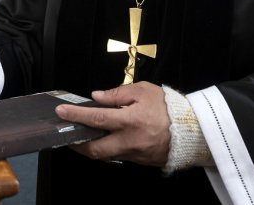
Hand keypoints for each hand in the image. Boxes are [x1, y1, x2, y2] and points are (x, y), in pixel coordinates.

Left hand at [55, 82, 170, 166]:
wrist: (193, 129)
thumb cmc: (169, 107)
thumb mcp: (144, 91)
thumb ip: (118, 94)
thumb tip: (97, 97)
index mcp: (131, 120)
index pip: (96, 119)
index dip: (76, 116)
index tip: (61, 112)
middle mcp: (130, 141)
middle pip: (95, 149)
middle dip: (77, 144)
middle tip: (67, 134)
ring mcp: (135, 154)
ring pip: (105, 156)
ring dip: (91, 148)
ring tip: (82, 136)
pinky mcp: (140, 161)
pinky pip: (118, 157)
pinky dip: (107, 149)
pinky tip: (104, 140)